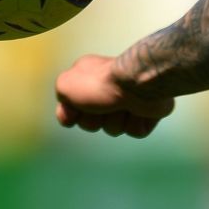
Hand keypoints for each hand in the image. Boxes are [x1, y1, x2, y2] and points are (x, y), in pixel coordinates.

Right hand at [54, 53, 175, 137]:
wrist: (139, 83)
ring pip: (113, 128)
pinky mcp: (146, 112)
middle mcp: (107, 89)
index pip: (70, 108)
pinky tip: (138, 110)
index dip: (72, 112)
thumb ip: (62, 99)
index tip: (79, 105)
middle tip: (103, 105)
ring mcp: (128, 101)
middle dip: (95, 119)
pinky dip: (134, 123)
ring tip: (123, 105)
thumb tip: (72, 117)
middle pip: (91, 123)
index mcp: (87, 78)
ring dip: (115, 121)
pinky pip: (134, 130)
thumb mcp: (65, 86)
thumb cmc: (101, 83)